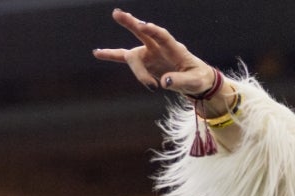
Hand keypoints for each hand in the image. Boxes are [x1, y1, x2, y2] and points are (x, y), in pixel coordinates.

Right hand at [93, 9, 217, 98]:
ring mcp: (150, 55)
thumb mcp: (194, 82)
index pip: (163, 36)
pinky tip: (97, 52)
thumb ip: (180, 81)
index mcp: (175, 49)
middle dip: (130, 23)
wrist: (195, 81)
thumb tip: (163, 82)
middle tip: (116, 14)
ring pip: (131, 56)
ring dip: (121, 59)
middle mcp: (160, 49)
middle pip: (142, 33)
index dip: (153, 30)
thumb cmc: (197, 79)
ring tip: (131, 73)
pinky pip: (125, 60)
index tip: (143, 25)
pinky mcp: (144, 63)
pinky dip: (111, 56)